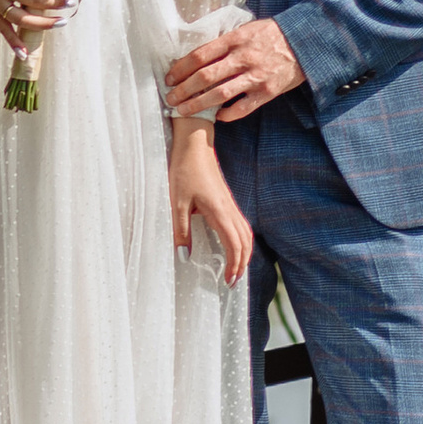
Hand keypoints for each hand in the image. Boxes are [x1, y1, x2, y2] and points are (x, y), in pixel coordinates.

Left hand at [165, 13, 304, 124]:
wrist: (305, 42)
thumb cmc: (271, 34)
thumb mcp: (246, 29)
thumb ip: (224, 41)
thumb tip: (196, 54)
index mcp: (235, 39)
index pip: (200, 55)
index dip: (181, 68)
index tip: (169, 77)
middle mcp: (243, 58)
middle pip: (205, 76)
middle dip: (183, 89)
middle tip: (170, 98)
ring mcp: (256, 76)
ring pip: (220, 94)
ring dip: (198, 104)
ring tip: (183, 110)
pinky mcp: (267, 92)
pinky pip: (243, 108)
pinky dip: (228, 114)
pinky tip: (217, 116)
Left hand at [170, 126, 252, 287]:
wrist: (193, 142)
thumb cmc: (184, 169)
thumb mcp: (176, 202)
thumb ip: (181, 231)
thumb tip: (185, 257)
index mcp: (219, 211)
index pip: (234, 245)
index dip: (234, 266)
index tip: (228, 281)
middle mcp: (229, 208)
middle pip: (245, 242)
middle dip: (242, 264)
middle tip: (232, 281)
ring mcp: (230, 203)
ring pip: (246, 233)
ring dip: (244, 253)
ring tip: (236, 268)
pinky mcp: (226, 198)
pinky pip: (240, 224)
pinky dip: (241, 240)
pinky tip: (233, 244)